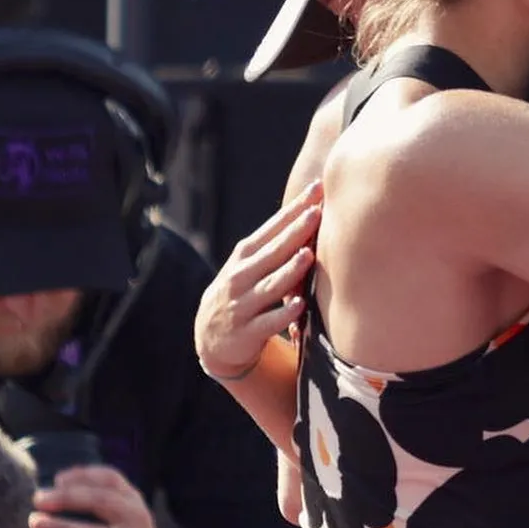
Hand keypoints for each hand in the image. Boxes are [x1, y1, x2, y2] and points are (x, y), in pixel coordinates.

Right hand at [196, 181, 321, 382]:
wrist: (211, 339)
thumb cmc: (241, 293)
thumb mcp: (249, 266)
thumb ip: (275, 246)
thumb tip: (311, 214)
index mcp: (245, 255)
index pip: (273, 227)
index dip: (294, 209)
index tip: (317, 188)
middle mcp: (241, 276)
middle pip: (273, 252)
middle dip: (295, 231)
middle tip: (316, 213)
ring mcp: (242, 304)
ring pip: (270, 285)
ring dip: (289, 271)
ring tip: (308, 255)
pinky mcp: (246, 332)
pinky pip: (268, 323)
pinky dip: (283, 314)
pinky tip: (298, 305)